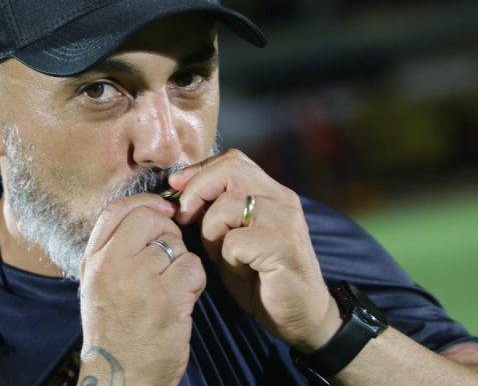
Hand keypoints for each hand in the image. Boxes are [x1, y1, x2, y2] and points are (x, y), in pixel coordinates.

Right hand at [78, 194, 206, 385]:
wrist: (121, 378)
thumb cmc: (116, 332)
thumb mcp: (99, 286)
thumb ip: (114, 250)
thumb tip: (147, 214)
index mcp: (92, 261)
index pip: (116, 210)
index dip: (145, 203)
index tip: (162, 212)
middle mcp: (110, 267)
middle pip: (149, 218)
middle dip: (168, 230)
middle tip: (171, 253)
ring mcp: (137, 281)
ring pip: (175, 244)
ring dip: (183, 261)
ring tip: (174, 285)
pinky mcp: (165, 299)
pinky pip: (192, 266)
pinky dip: (195, 280)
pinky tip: (184, 297)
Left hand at [169, 149, 340, 352]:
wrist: (301, 315)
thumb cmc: (259, 277)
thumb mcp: (231, 236)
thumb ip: (213, 210)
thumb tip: (178, 187)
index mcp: (270, 192)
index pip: (231, 160)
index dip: (199, 171)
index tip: (176, 188)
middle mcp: (282, 199)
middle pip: (229, 170)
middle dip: (196, 191)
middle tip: (185, 218)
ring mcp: (286, 221)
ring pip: (228, 205)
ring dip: (211, 231)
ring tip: (221, 254)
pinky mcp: (284, 246)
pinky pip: (235, 241)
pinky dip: (227, 257)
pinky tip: (240, 269)